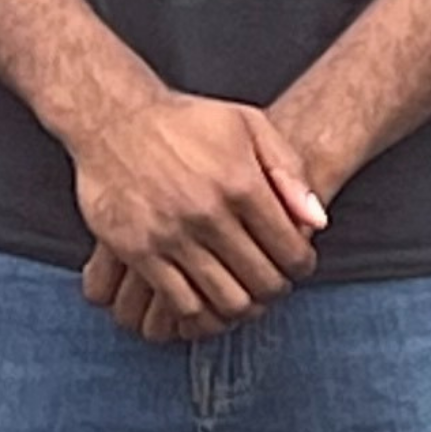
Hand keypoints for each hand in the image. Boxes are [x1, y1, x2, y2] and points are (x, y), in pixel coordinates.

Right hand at [67, 92, 324, 337]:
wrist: (112, 118)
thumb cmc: (185, 121)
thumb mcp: (248, 125)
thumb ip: (288, 170)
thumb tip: (318, 221)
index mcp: (241, 183)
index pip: (290, 251)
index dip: (302, 265)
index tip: (296, 264)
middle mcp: (208, 213)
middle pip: (262, 282)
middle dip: (276, 289)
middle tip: (271, 283)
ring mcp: (171, 235)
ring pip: (226, 301)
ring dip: (242, 306)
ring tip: (242, 294)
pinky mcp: (139, 251)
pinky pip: (180, 303)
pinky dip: (201, 313)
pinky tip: (205, 301)